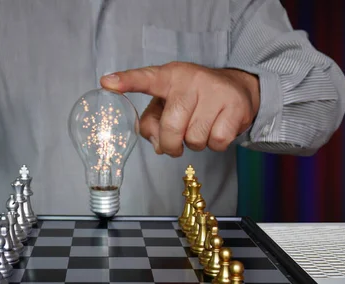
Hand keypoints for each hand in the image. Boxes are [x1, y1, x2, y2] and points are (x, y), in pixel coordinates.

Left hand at [100, 62, 259, 156]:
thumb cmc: (193, 98)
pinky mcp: (234, 107)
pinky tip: (216, 128)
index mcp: (169, 76)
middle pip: (171, 128)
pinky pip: (216, 142)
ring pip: (194, 139)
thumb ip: (152, 122)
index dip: (126, 82)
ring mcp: (215, 92)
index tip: (107, 83)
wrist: (237, 88)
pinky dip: (214, 144)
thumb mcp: (168, 102)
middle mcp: (191, 80)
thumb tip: (158, 145)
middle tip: (176, 142)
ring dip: (195, 143)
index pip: (146, 79)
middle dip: (171, 144)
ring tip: (201, 127)